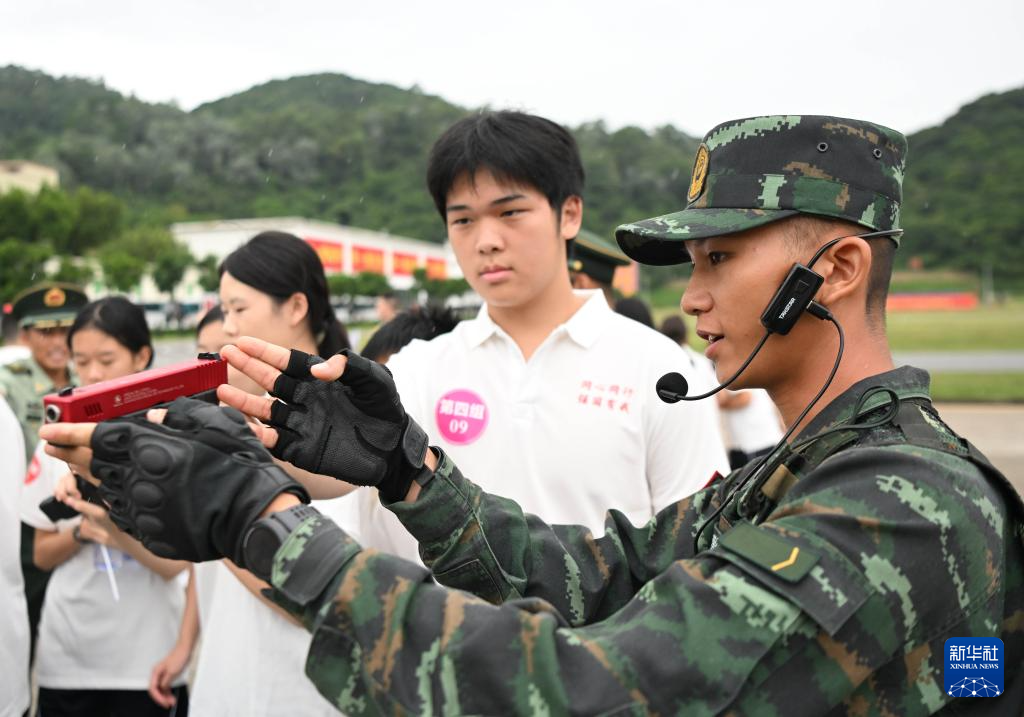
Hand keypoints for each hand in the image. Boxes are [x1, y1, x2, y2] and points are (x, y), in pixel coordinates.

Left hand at [41, 398, 309, 563]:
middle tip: (56, 446)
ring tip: (86, 470)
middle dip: (69, 454)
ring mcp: (143, 510)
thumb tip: (153, 416)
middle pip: (90, 466)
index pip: (96, 437)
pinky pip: (124, 516)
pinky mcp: (151, 533)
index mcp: (151, 449)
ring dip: (92, 479)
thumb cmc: (240, 466)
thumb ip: (179, 416)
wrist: (255, 517)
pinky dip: (117, 503)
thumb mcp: (215, 425)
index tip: (49, 428)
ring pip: (103, 492)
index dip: (68, 431)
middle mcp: (139, 480)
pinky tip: (121, 496)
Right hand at [148, 643, 189, 707]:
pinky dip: (168, 691)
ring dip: (166, 696)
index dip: (158, 697)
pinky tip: (171, 696)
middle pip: (156, 690)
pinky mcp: (168, 675)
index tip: (164, 702)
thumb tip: (163, 688)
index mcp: (156, 672)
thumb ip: (166, 682)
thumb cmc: (179, 656)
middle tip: (168, 704)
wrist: (185, 649)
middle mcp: (158, 674)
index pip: (153, 689)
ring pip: (161, 689)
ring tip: (171, 701)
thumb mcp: (172, 672)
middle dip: (162, 698)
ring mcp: (163, 674)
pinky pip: (166, 686)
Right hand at [218, 337, 429, 500]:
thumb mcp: (375, 379)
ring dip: (245, 403)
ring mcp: (303, 424)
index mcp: (320, 380)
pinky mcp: (303, 449)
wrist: (394, 448)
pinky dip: (260, 436)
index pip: (287, 362)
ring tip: (221, 391)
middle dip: (248, 368)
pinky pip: (276, 442)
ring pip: (266, 412)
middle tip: (225, 354)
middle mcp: (306, 400)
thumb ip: (348, 366)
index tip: (242, 343)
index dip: (265, 352)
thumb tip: (318, 368)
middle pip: (271, 382)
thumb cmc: (386, 408)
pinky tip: (248, 428)